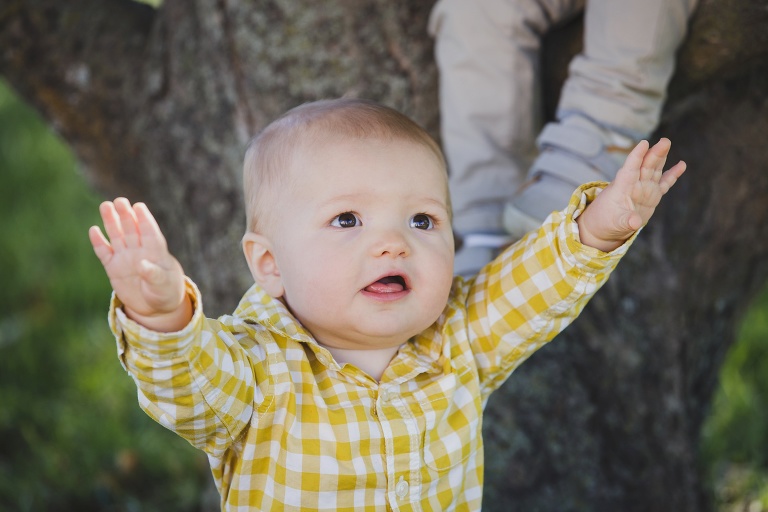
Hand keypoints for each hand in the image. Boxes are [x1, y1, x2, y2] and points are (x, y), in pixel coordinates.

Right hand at [89, 198, 191, 331]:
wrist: (155, 307)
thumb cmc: (165, 292)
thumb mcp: (163, 285)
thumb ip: (154, 275)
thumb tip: (142, 264)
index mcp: (156, 252)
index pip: (149, 232)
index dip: (145, 219)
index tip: (139, 206)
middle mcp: (139, 251)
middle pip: (131, 229)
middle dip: (126, 215)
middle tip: (119, 201)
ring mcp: (125, 258)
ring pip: (117, 236)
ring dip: (111, 222)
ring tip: (106, 206)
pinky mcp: (113, 268)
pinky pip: (104, 253)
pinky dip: (99, 242)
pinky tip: (93, 230)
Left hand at [577, 138, 685, 251]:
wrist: (606, 226)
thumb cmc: (605, 221)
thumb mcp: (615, 222)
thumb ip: (626, 221)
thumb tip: (635, 223)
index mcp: (622, 187)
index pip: (630, 168)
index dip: (636, 156)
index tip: (643, 143)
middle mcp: (634, 184)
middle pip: (645, 165)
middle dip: (654, 153)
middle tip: (664, 141)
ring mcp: (644, 188)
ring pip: (654, 169)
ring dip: (661, 157)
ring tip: (666, 143)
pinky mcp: (652, 195)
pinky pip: (664, 183)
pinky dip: (673, 175)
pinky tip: (681, 165)